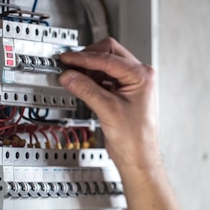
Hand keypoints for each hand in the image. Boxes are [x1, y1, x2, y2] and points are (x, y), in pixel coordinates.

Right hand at [58, 37, 158, 167]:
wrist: (138, 156)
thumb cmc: (135, 137)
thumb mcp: (107, 110)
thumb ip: (86, 89)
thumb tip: (69, 75)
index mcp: (142, 75)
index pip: (108, 58)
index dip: (84, 58)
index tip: (67, 59)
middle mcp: (139, 75)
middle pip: (108, 53)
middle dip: (88, 59)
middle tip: (69, 66)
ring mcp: (131, 83)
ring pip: (105, 64)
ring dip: (88, 69)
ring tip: (74, 78)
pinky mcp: (122, 91)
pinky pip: (104, 77)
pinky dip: (91, 79)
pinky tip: (82, 86)